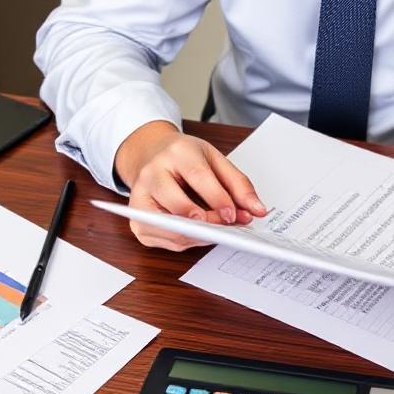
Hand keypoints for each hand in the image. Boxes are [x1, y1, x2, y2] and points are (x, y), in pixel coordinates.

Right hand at [114, 121, 267, 249]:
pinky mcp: (137, 221)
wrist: (151, 155)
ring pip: (170, 229)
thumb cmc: (184, 158)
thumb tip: (256, 210)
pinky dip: (187, 241)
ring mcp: (140, 199)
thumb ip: (238, 184)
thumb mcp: (215, 160)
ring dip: (199, 236)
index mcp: (175, 153)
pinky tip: (199, 233)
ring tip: (216, 232)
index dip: (218, 199)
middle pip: (179, 206)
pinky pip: (165, 240)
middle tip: (227, 227)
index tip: (234, 215)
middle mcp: (151, 174)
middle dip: (208, 222)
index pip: (197, 177)